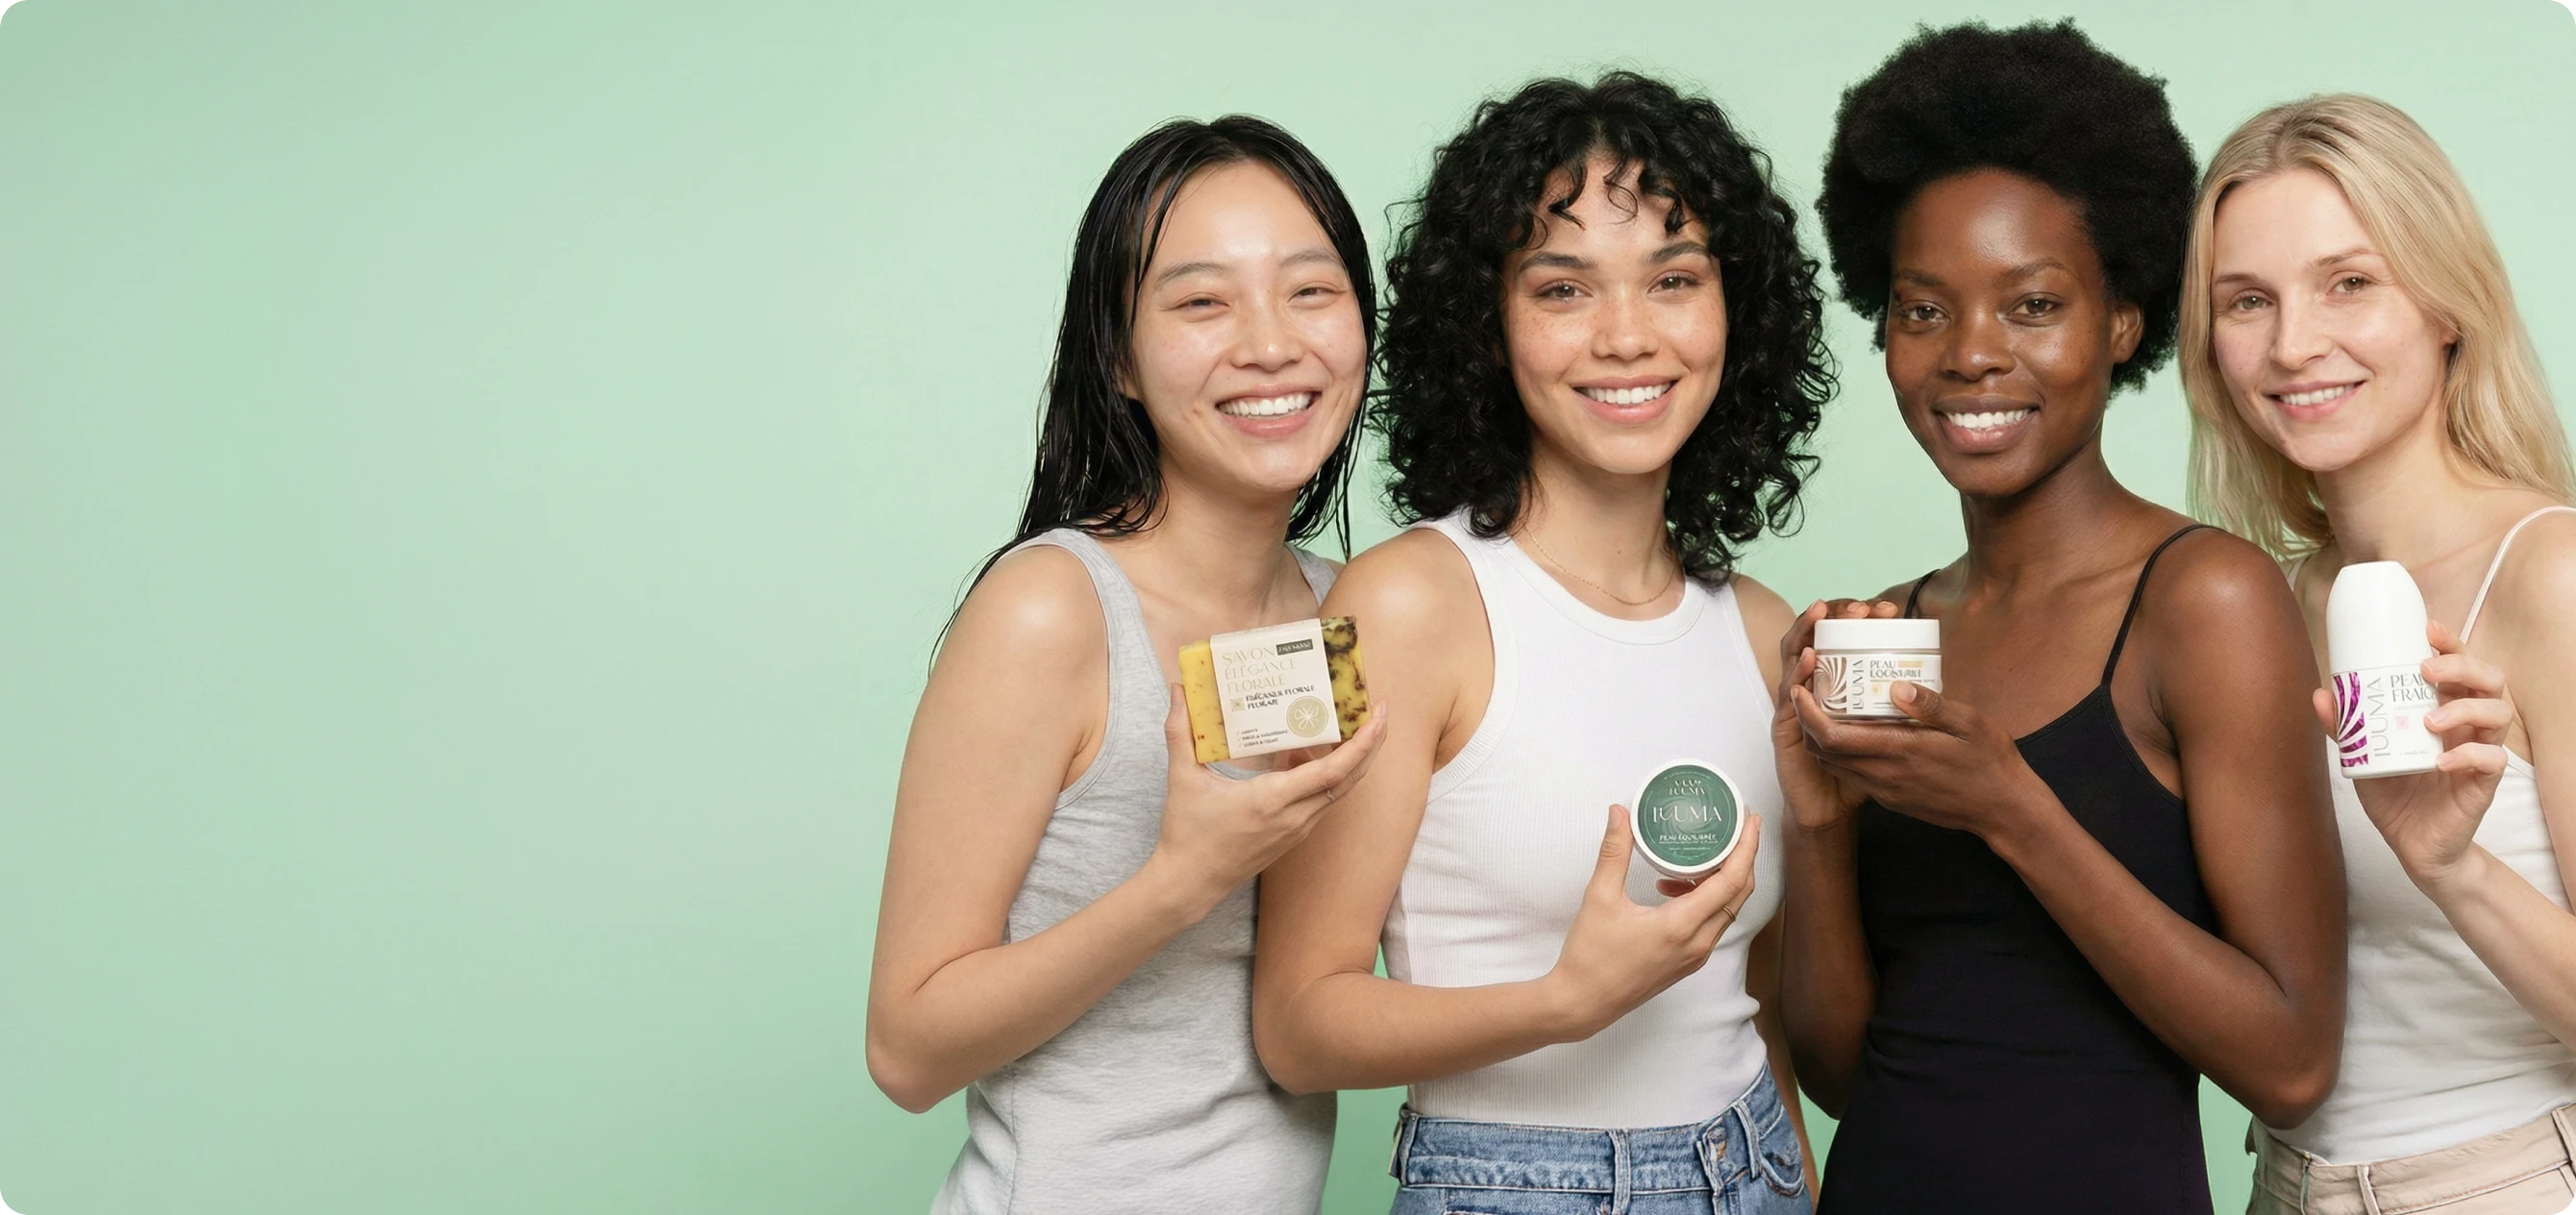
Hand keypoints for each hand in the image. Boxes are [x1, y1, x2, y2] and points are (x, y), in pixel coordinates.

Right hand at [1149, 684, 1389, 910]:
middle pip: (1349, 779)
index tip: (1377, 717)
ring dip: (1347, 759)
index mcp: (1273, 800)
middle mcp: (1294, 817)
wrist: (1190, 884)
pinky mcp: (1292, 836)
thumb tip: (1177, 692)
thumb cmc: (1187, 834)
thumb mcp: (1183, 779)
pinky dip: (1324, 776)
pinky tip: (1302, 755)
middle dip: (1370, 745)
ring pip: (1337, 791)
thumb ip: (1180, 732)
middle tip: (1377, 712)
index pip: (1333, 771)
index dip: (1361, 744)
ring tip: (1338, 726)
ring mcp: (1296, 830)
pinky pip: (1320, 802)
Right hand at [1543, 804, 1761, 1039]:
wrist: (1583, 1004)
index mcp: (1682, 925)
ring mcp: (1696, 956)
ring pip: (1727, 910)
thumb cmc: (1590, 956)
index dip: (1747, 847)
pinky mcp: (1687, 963)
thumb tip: (1620, 813)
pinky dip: (1707, 899)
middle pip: (1739, 894)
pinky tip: (1673, 889)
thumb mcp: (1599, 898)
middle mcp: (1698, 942)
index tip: (1750, 819)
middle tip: (1735, 827)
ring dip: (1722, 879)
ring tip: (1696, 856)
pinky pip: (1712, 924)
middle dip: (1743, 857)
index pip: (1732, 881)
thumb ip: (1614, 852)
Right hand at [1772, 599, 1899, 831]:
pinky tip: (1810, 656)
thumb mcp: (1899, 736)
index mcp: (1839, 689)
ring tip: (1824, 611)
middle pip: (1816, 642)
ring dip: (1807, 634)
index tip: (1888, 610)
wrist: (1835, 811)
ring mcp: (1795, 708)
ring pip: (1795, 660)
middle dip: (1831, 619)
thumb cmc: (1867, 774)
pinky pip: (1787, 696)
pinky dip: (1796, 673)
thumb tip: (1925, 680)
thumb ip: (1909, 712)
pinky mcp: (1784, 728)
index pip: (1842, 643)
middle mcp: (1814, 692)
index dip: (1857, 623)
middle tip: (1862, 607)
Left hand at [1792, 677, 2047, 841]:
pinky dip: (1841, 754)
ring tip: (1825, 709)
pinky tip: (1854, 732)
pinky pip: (1854, 776)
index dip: (1808, 714)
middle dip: (1807, 723)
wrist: (2003, 810)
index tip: (1800, 689)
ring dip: (1821, 740)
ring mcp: (1887, 791)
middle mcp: (1885, 775)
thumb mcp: (1970, 723)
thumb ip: (1932, 705)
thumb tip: (1896, 685)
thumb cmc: (1991, 762)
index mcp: (1900, 752)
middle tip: (1809, 692)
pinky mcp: (1892, 799)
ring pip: (1836, 766)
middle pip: (1824, 752)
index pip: (1833, 737)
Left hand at [2319, 620, 2513, 889]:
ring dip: (2465, 708)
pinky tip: (2442, 762)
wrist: (2410, 844)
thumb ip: (2346, 728)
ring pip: (2499, 713)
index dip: (2450, 643)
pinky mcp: (2484, 782)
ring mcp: (2479, 751)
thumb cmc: (2393, 793)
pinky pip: (2494, 759)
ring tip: (2429, 721)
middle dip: (2462, 666)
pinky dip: (2470, 755)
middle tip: (2426, 671)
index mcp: (2442, 708)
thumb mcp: (2363, 757)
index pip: (2459, 666)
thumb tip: (2321, 693)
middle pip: (2489, 679)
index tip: (2427, 629)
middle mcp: (2466, 724)